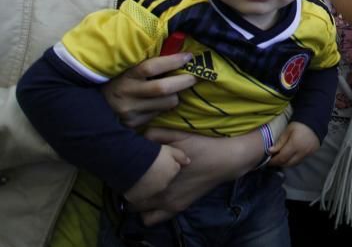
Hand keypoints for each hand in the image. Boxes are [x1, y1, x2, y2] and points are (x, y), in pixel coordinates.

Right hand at [102, 53, 196, 128]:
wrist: (96, 104)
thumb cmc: (119, 80)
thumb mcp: (129, 68)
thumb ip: (149, 62)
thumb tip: (177, 46)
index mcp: (126, 75)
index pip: (151, 67)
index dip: (172, 61)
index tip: (188, 56)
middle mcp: (127, 93)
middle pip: (163, 88)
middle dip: (183, 81)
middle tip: (194, 77)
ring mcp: (130, 110)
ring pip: (167, 103)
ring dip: (175, 96)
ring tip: (175, 91)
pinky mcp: (133, 123)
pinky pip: (160, 114)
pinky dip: (164, 107)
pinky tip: (160, 103)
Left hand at [133, 125, 264, 223]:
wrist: (226, 160)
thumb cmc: (202, 146)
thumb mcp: (179, 135)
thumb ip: (156, 134)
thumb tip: (138, 136)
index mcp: (157, 173)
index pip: (127, 179)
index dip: (124, 173)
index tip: (126, 167)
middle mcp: (159, 192)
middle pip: (128, 196)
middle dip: (127, 187)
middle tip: (132, 177)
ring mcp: (167, 203)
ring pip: (136, 210)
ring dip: (135, 201)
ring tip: (140, 189)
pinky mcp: (176, 209)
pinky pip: (151, 220)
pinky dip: (147, 213)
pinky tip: (151, 201)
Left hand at [268, 122, 318, 167]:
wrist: (315, 121)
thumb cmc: (299, 125)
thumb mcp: (288, 130)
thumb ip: (279, 142)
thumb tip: (270, 151)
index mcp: (295, 145)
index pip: (282, 158)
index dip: (274, 161)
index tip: (267, 162)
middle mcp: (302, 152)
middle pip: (288, 163)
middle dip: (279, 163)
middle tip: (273, 161)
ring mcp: (308, 154)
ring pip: (294, 164)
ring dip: (286, 163)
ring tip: (281, 159)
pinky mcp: (311, 154)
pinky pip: (300, 160)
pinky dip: (293, 161)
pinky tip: (290, 157)